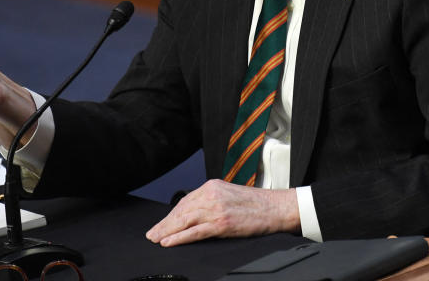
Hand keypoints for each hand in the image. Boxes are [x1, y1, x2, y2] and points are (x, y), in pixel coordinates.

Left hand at [145, 179, 300, 246]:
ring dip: (167, 231)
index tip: (162, 223)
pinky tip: (170, 242)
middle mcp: (212, 195)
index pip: (185, 201)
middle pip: (181, 211)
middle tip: (152, 234)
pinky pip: (195, 232)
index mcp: (213, 186)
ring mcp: (216, 209)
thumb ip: (213, 200)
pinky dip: (180, 238)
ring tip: (157, 239)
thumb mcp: (230, 194)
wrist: (276, 208)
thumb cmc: (257, 204)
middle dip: (165, 224)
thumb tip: (195, 213)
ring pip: (184, 221)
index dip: (171, 215)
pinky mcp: (222, 223)